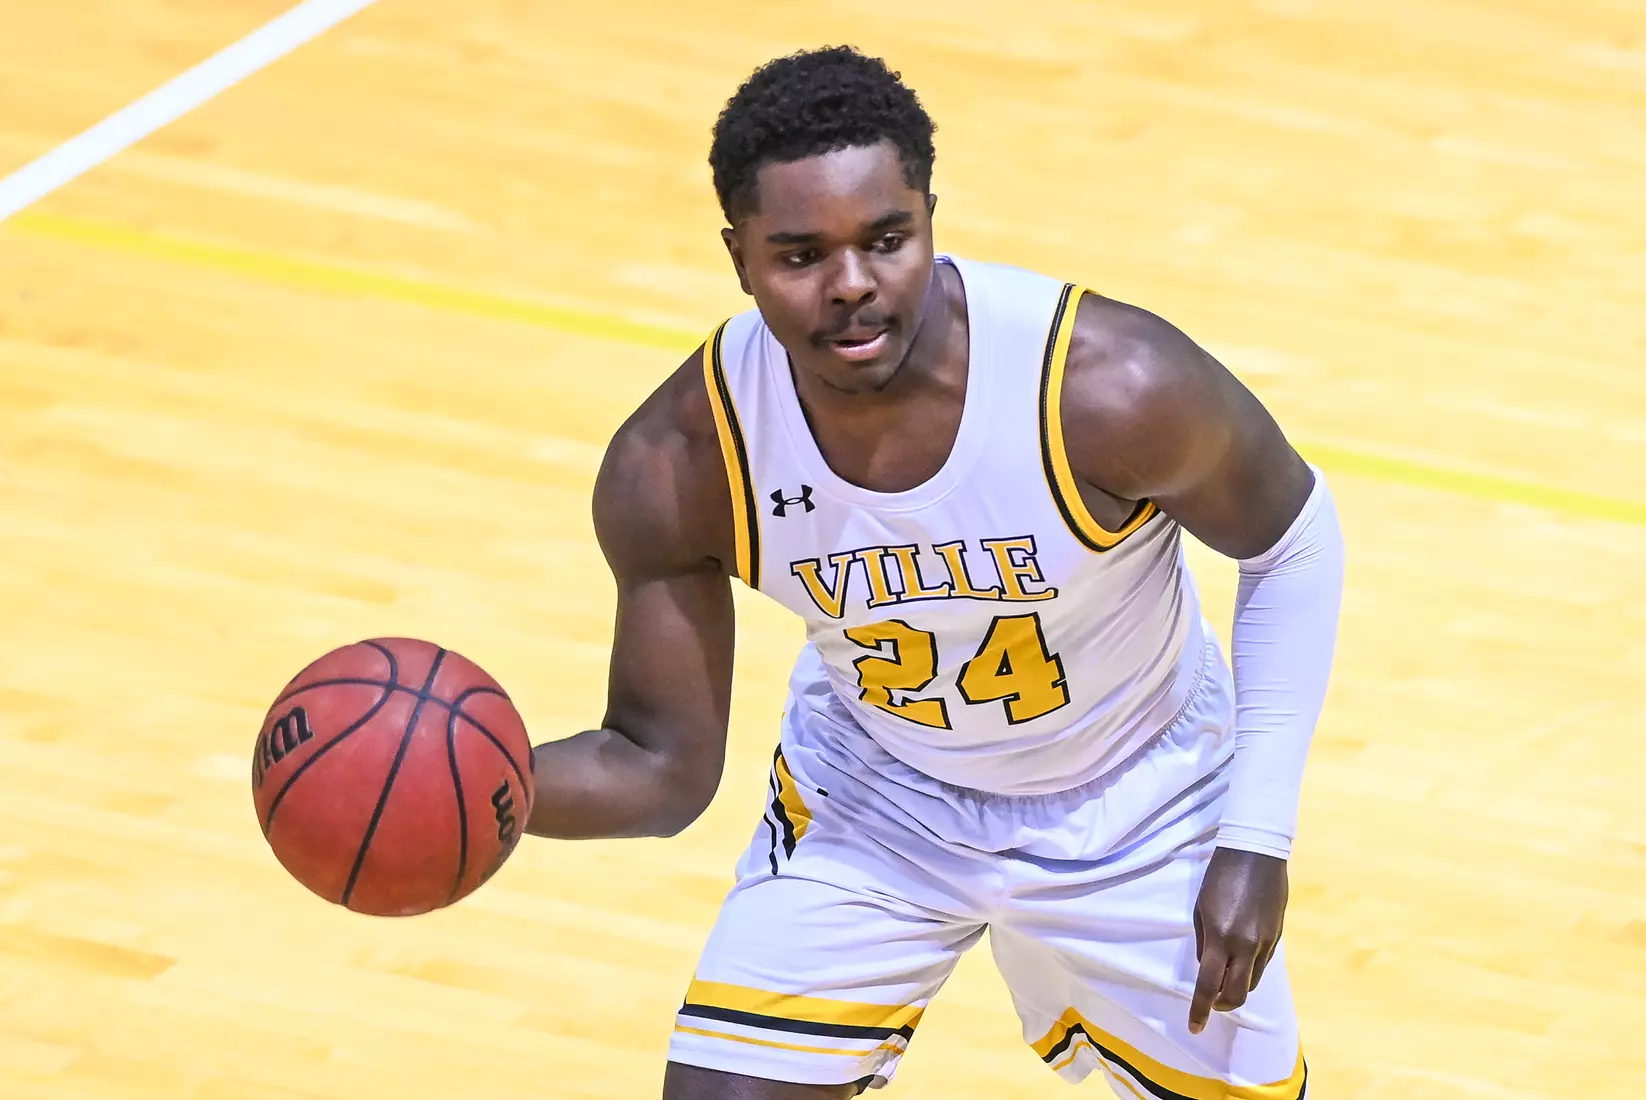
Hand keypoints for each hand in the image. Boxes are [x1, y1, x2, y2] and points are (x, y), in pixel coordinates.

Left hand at [1188, 847, 1287, 1034]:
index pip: (1209, 985)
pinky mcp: (1277, 937)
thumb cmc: (1220, 877)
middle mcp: (1245, 945)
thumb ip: (1203, 942)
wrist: (1256, 853)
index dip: (1200, 1010)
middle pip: (1236, 995)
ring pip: (1251, 983)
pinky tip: (1238, 960)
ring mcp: (1265, 943)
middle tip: (1210, 1004)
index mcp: (1220, 937)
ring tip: (1223, 980)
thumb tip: (1206, 968)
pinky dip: (1247, 971)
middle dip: (1221, 1006)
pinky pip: (1261, 965)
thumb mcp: (1201, 909)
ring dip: (1236, 988)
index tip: (1194, 1027)